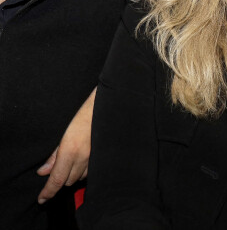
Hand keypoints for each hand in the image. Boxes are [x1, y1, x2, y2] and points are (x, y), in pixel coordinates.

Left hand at [37, 88, 95, 203]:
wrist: (109, 104)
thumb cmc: (86, 113)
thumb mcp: (65, 132)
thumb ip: (55, 154)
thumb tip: (43, 171)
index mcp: (71, 150)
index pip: (57, 179)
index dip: (48, 192)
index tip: (42, 199)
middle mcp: (84, 157)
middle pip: (68, 181)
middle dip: (61, 179)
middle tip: (57, 170)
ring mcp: (95, 157)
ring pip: (80, 177)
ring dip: (73, 174)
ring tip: (71, 164)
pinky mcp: (104, 156)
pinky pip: (92, 171)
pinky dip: (85, 170)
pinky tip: (84, 161)